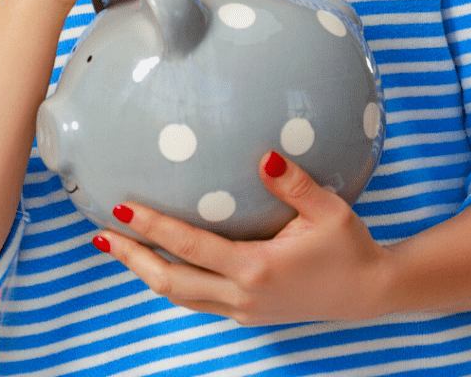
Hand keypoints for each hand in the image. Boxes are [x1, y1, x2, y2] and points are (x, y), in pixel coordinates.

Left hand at [91, 153, 396, 326]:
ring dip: (146, 272)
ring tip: (120, 248)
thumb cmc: (350, 248)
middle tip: (101, 234)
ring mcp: (244, 309)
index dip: (153, 228)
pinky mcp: (249, 313)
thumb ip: (294, 183)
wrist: (369, 293)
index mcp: (256, 268)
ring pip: (180, 296)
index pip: (190, 247)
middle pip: (171, 281)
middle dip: (132, 258)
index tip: (123, 209)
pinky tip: (163, 263)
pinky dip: (172, 283)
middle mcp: (243, 294)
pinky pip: (199, 301)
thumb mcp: (329, 210)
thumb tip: (264, 155)